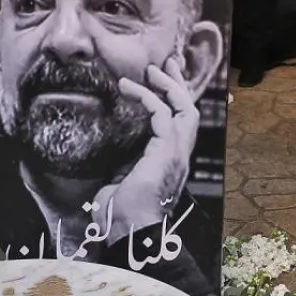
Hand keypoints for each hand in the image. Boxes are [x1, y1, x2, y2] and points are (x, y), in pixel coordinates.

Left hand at [93, 59, 198, 246]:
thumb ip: (119, 173)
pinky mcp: (167, 151)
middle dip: (178, 85)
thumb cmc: (120, 219)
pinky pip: (161, 113)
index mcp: (169, 165)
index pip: (178, 126)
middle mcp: (179, 157)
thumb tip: (107, 171)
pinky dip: (146, 96)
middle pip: (188, 111)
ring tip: (152, 70)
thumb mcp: (117, 187)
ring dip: (169, 85)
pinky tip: (128, 87)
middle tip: (167, 63)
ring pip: (184, 108)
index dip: (171, 103)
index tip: (157, 83)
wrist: (129, 232)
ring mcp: (176, 154)